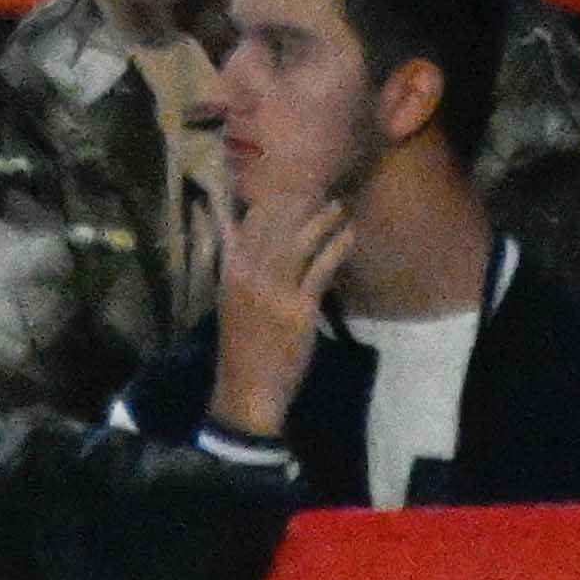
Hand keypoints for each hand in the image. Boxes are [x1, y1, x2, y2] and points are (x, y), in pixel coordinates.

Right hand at [206, 182, 354, 436]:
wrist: (248, 389)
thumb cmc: (242, 345)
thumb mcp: (230, 298)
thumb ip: (235, 262)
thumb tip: (233, 227)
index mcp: (231, 271)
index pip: (253, 222)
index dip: (276, 201)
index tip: (296, 189)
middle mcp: (250, 275)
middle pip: (279, 225)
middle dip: (302, 203)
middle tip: (322, 190)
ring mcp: (275, 290)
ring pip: (300, 241)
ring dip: (323, 219)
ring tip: (338, 207)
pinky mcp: (299, 308)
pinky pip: (321, 268)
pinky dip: (336, 247)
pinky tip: (348, 235)